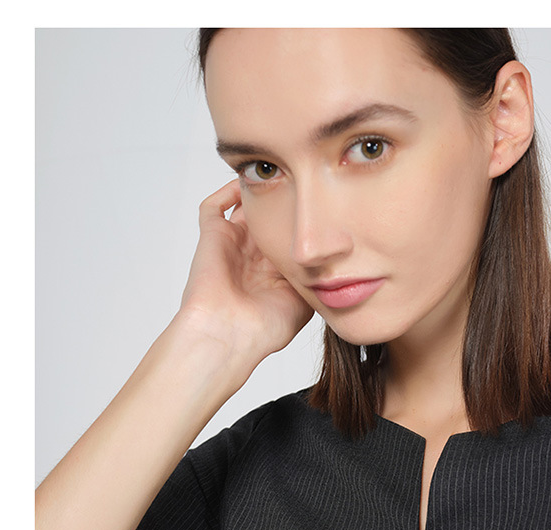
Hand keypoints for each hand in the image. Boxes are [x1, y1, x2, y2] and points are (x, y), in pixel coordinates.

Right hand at [178, 179, 313, 366]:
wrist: (230, 333)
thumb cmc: (265, 326)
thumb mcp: (306, 301)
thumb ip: (317, 277)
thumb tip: (338, 260)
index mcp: (273, 272)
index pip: (289, 236)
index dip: (303, 222)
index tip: (326, 205)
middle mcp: (253, 256)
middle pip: (268, 218)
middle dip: (285, 201)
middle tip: (303, 182)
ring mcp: (232, 245)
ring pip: (244, 209)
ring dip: (259, 194)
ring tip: (279, 175)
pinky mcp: (213, 237)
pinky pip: (214, 206)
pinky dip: (228, 191)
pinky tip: (250, 185)